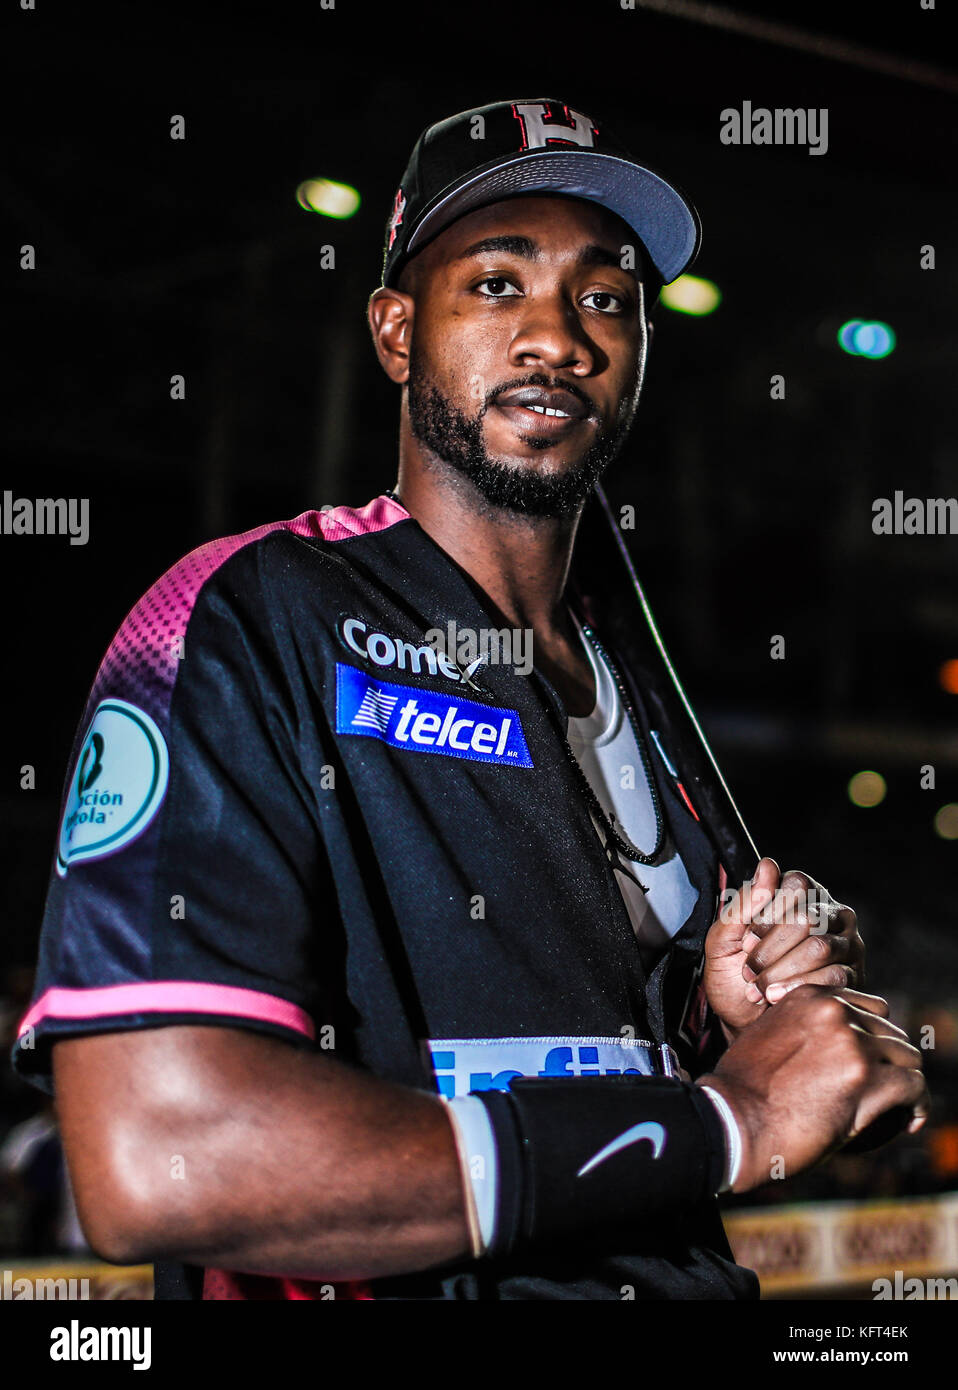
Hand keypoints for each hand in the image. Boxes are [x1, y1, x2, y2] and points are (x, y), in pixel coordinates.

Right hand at [697, 984, 928, 1192]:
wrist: (733, 1121)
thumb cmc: (742, 1090)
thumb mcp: (765, 1038)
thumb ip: (799, 1030)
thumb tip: (827, 1048)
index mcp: (809, 997)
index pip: (868, 1005)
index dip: (875, 1036)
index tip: (873, 1062)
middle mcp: (833, 1012)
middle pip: (890, 1030)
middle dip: (891, 1061)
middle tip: (886, 1091)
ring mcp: (852, 1043)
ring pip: (907, 1056)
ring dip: (906, 1082)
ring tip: (902, 1106)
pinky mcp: (866, 1079)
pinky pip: (914, 1086)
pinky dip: (917, 1105)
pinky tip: (910, 1120)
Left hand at [704, 857, 864, 1038]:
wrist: (745, 1022)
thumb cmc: (733, 975)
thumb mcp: (724, 938)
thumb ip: (743, 902)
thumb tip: (768, 865)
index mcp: (799, 893)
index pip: (795, 884)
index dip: (767, 912)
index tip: (747, 938)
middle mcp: (829, 912)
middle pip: (807, 918)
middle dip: (770, 949)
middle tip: (749, 970)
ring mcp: (846, 943)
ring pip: (820, 947)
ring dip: (782, 971)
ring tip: (759, 988)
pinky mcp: (853, 976)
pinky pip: (834, 976)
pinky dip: (798, 988)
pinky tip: (776, 998)